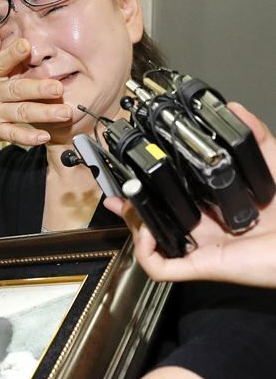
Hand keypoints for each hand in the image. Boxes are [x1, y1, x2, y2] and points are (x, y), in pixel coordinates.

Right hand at [0, 31, 72, 147]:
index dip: (12, 54)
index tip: (26, 46)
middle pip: (17, 90)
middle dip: (39, 89)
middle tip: (59, 87)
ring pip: (21, 113)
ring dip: (43, 113)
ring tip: (64, 112)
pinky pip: (13, 135)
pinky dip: (28, 137)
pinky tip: (44, 136)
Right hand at [104, 103, 275, 286]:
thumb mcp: (272, 166)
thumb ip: (254, 139)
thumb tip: (234, 110)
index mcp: (216, 210)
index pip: (174, 200)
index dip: (150, 188)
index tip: (134, 172)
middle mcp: (205, 231)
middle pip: (156, 222)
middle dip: (131, 208)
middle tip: (118, 191)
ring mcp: (201, 249)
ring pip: (152, 244)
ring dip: (133, 226)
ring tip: (128, 206)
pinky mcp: (202, 266)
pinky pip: (161, 267)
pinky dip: (146, 252)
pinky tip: (147, 232)